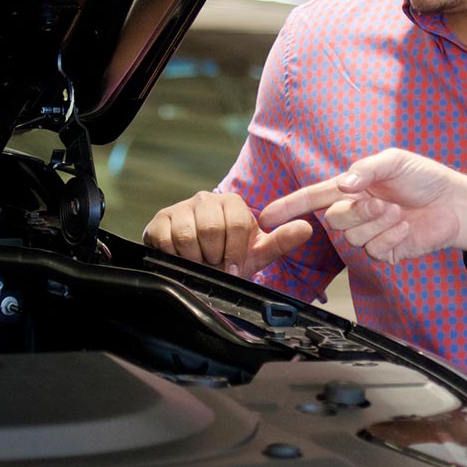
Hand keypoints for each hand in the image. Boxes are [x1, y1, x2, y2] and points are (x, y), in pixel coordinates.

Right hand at [142, 190, 314, 278]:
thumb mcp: (257, 251)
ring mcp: (181, 207)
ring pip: (188, 236)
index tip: (232, 267)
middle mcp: (206, 199)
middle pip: (212, 229)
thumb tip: (307, 228)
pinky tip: (181, 258)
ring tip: (199, 262)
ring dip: (195, 259)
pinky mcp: (159, 220)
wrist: (196, 264)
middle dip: (214, 256)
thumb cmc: (229, 255)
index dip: (235, 252)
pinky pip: (165, 239)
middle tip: (214, 264)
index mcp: (233, 202)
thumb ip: (282, 240)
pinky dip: (174, 257)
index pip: (237, 224)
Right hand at [258, 148, 466, 262]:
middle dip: (357, 212)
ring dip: (377, 223)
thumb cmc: (425, 177)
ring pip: (353, 237)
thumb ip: (365, 169)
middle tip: (382, 203)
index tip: (266, 216)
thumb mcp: (394, 161)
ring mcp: (369, 233)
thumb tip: (342, 185)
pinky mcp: (385, 251)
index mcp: (351, 188)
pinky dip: (391, 237)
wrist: (456, 203)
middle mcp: (356, 211)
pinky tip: (407, 227)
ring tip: (399, 212)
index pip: (312, 198)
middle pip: (334, 220)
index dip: (288, 207)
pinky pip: (374, 250)